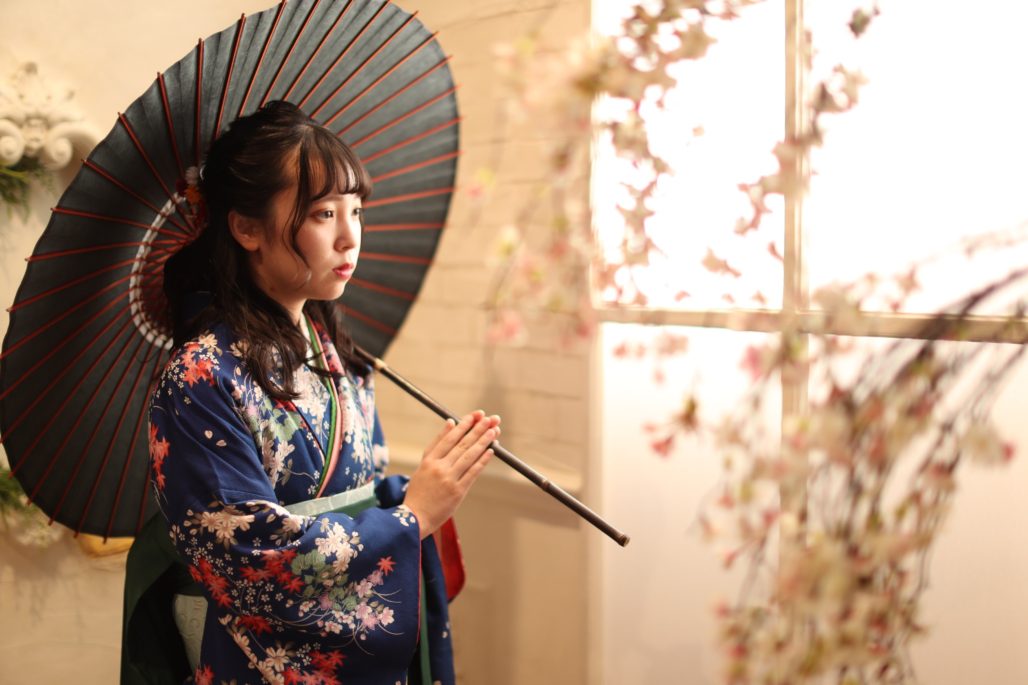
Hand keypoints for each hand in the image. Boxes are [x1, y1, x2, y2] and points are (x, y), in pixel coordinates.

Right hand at [404, 410, 499, 539]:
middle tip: (490, 419)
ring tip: (493, 431)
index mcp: (429, 461)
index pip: (449, 438)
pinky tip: (491, 451)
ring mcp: (449, 480)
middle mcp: (439, 468)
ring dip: (483, 442)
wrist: (414, 518)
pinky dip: (482, 461)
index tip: (474, 416)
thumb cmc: (419, 492)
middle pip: (462, 445)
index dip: (463, 426)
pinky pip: (473, 473)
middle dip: (477, 430)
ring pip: (469, 456)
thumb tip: (450, 424)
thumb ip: (436, 446)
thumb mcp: (422, 467)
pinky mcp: (458, 492)